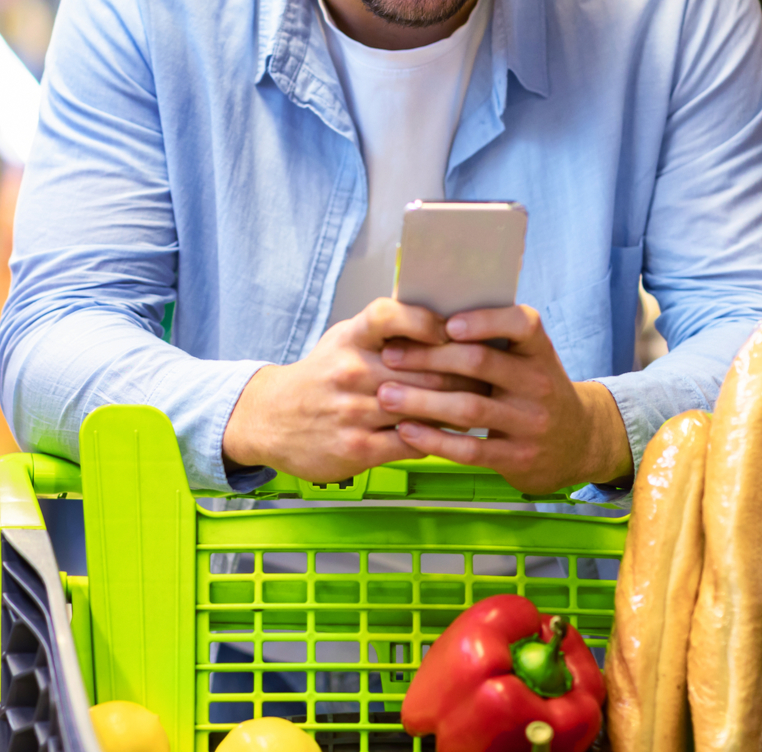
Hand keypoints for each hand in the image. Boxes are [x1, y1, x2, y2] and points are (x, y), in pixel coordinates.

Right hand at [222, 297, 487, 481]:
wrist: (269, 419)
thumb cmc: (319, 376)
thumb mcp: (343, 340)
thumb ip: (385, 330)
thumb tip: (441, 314)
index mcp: (350, 339)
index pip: (388, 315)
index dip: (425, 321)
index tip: (451, 329)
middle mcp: (351, 371)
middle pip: (423, 367)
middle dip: (463, 371)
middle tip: (492, 372)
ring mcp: (354, 411)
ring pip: (423, 407)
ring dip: (458, 406)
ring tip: (481, 402)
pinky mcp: (358, 447)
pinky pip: (413, 442)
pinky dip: (438, 437)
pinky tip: (452, 434)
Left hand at [375, 304, 632, 494]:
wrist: (577, 442)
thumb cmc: (533, 390)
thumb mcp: (528, 359)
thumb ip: (492, 340)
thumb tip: (427, 314)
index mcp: (539, 351)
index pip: (523, 324)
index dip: (485, 321)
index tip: (446, 323)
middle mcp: (539, 383)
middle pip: (481, 363)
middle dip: (430, 357)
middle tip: (390, 356)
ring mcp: (530, 423)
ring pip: (470, 408)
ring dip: (422, 401)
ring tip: (386, 394)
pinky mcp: (518, 458)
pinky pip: (471, 449)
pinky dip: (435, 440)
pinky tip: (406, 430)